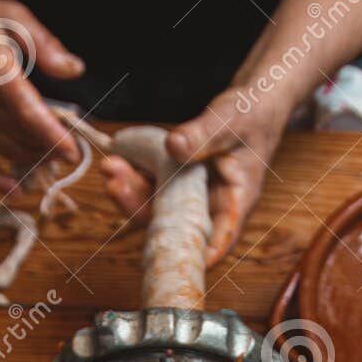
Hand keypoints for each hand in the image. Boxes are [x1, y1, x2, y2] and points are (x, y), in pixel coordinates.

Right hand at [0, 0, 83, 191]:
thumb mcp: (12, 16)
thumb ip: (45, 44)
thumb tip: (74, 69)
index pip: (26, 111)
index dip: (51, 135)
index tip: (74, 150)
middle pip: (20, 136)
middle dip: (51, 150)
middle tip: (74, 153)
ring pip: (6, 149)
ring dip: (34, 160)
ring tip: (56, 160)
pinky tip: (17, 189)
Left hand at [101, 91, 286, 266]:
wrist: (250, 104)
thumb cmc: (252, 114)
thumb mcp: (231, 120)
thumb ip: (204, 135)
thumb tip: (172, 146)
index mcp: (235, 199)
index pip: (219, 237)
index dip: (197, 254)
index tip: (170, 258)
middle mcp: (211, 205)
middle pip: (175, 225)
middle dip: (141, 208)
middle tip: (114, 185)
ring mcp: (191, 196)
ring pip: (158, 207)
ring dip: (130, 191)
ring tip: (110, 166)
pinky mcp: (176, 183)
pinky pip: (152, 187)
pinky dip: (133, 176)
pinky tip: (116, 157)